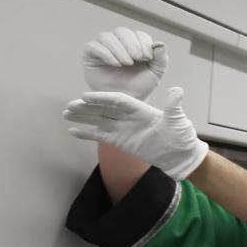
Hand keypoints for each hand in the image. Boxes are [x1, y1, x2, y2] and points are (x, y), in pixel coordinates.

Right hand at [63, 90, 207, 179]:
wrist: (179, 156)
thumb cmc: (181, 136)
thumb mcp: (178, 120)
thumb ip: (173, 106)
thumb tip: (177, 90)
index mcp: (140, 109)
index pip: (117, 100)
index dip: (103, 98)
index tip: (86, 96)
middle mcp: (128, 116)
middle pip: (104, 109)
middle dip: (87, 107)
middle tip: (69, 106)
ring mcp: (122, 128)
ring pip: (98, 120)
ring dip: (83, 117)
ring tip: (66, 114)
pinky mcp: (119, 141)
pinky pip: (100, 135)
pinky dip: (87, 133)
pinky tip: (72, 131)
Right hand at [81, 28, 166, 100]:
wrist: (125, 101)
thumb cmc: (140, 86)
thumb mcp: (155, 73)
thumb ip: (161, 59)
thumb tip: (160, 43)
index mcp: (134, 44)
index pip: (138, 34)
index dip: (143, 43)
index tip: (147, 57)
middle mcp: (118, 42)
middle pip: (122, 32)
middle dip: (131, 44)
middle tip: (136, 58)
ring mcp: (102, 47)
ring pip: (107, 37)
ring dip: (119, 48)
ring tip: (126, 63)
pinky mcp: (90, 55)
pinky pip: (93, 46)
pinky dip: (105, 53)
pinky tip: (115, 64)